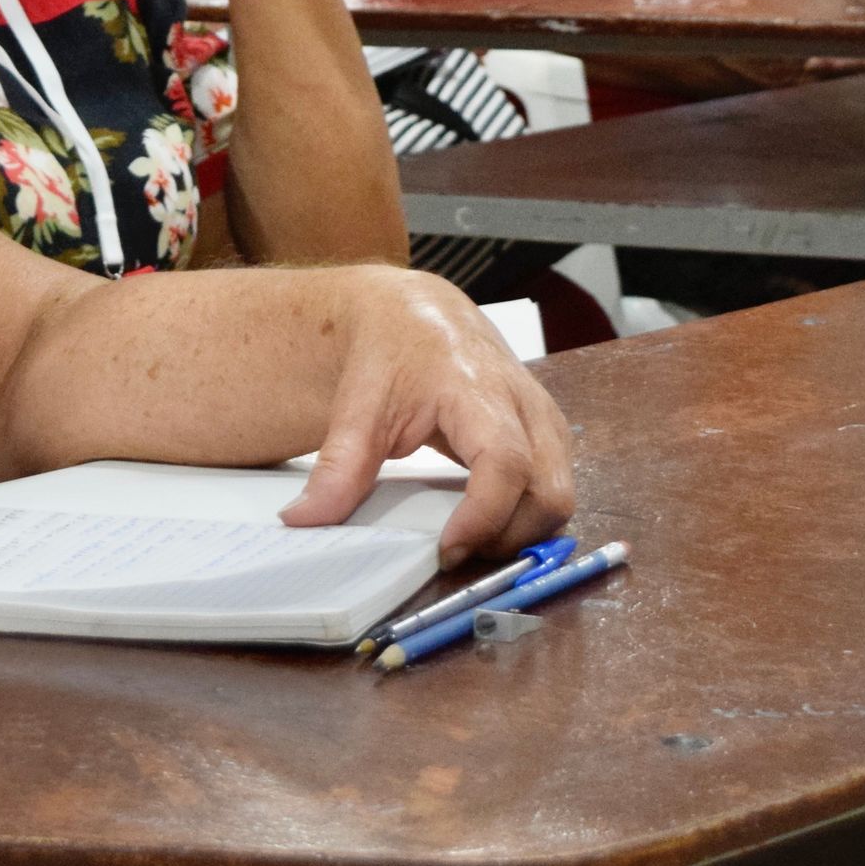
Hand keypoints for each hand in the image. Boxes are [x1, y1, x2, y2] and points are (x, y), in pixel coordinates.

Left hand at [275, 270, 574, 562]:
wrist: (416, 315)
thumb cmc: (393, 352)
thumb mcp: (358, 407)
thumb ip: (337, 468)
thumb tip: (304, 520)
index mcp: (477, 388)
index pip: (504, 464)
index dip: (483, 517)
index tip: (447, 550)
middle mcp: (524, 403)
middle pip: (549, 492)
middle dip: (510, 537)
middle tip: (455, 550)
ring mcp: (545, 419)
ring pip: (560, 497)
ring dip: (522, 532)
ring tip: (467, 536)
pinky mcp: (549, 433)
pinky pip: (555, 488)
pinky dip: (528, 516)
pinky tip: (484, 519)